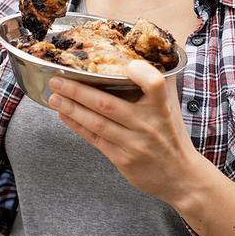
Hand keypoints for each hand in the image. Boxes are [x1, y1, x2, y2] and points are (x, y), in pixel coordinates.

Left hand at [48, 60, 201, 205]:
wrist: (180, 177)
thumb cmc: (172, 137)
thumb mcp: (171, 109)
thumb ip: (158, 84)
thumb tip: (139, 58)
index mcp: (162, 108)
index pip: (154, 84)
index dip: (140, 71)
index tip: (124, 62)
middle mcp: (148, 124)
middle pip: (108, 104)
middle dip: (78, 90)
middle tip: (58, 79)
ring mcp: (134, 144)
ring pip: (97, 122)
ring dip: (72, 108)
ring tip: (54, 96)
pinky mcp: (123, 159)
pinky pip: (96, 139)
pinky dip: (78, 126)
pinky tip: (64, 115)